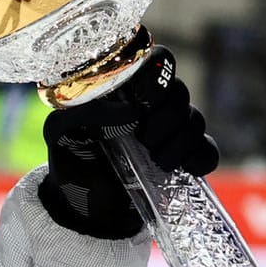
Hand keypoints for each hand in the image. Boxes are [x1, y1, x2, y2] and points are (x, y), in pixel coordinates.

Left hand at [39, 43, 218, 238]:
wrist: (80, 204)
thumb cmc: (68, 157)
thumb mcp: (58, 131)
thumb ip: (83, 111)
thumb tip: (130, 111)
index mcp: (123, 88)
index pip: (156, 62)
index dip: (158, 76)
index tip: (145, 100)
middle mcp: (149, 104)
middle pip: (179, 92)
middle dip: (167, 117)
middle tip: (145, 140)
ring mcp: (168, 130)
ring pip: (194, 120)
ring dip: (180, 142)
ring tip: (157, 161)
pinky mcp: (182, 157)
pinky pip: (207, 150)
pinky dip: (200, 158)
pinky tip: (185, 168)